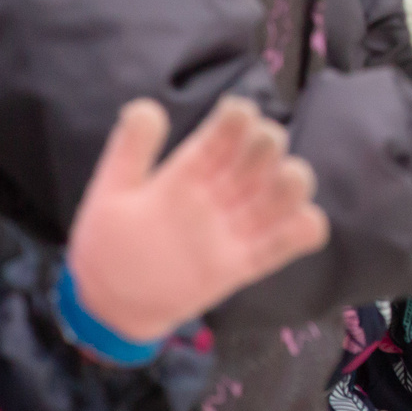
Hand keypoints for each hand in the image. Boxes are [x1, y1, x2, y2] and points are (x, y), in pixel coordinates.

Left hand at [65, 97, 330, 345]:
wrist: (108, 304)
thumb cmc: (107, 244)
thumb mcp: (111, 192)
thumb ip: (129, 151)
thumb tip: (147, 106)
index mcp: (189, 172)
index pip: (224, 134)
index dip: (237, 119)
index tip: (238, 112)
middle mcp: (218, 195)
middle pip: (259, 158)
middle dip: (268, 144)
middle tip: (262, 144)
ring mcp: (233, 229)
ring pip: (280, 196)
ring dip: (291, 183)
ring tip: (288, 178)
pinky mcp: (241, 264)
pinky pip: (283, 244)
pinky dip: (304, 231)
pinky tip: (303, 223)